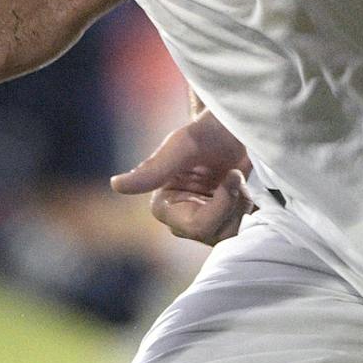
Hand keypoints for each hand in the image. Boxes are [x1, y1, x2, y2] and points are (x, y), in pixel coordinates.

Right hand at [112, 108, 253, 244]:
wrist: (233, 127)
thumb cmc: (207, 130)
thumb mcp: (183, 146)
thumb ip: (152, 169)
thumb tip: (115, 184)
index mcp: (164, 203)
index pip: (196, 226)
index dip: (221, 206)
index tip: (232, 176)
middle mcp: (179, 216)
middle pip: (212, 234)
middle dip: (232, 204)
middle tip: (236, 175)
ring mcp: (201, 220)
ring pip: (228, 235)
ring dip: (241, 206)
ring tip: (238, 179)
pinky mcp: (221, 221)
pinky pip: (238, 231)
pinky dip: (247, 210)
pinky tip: (243, 189)